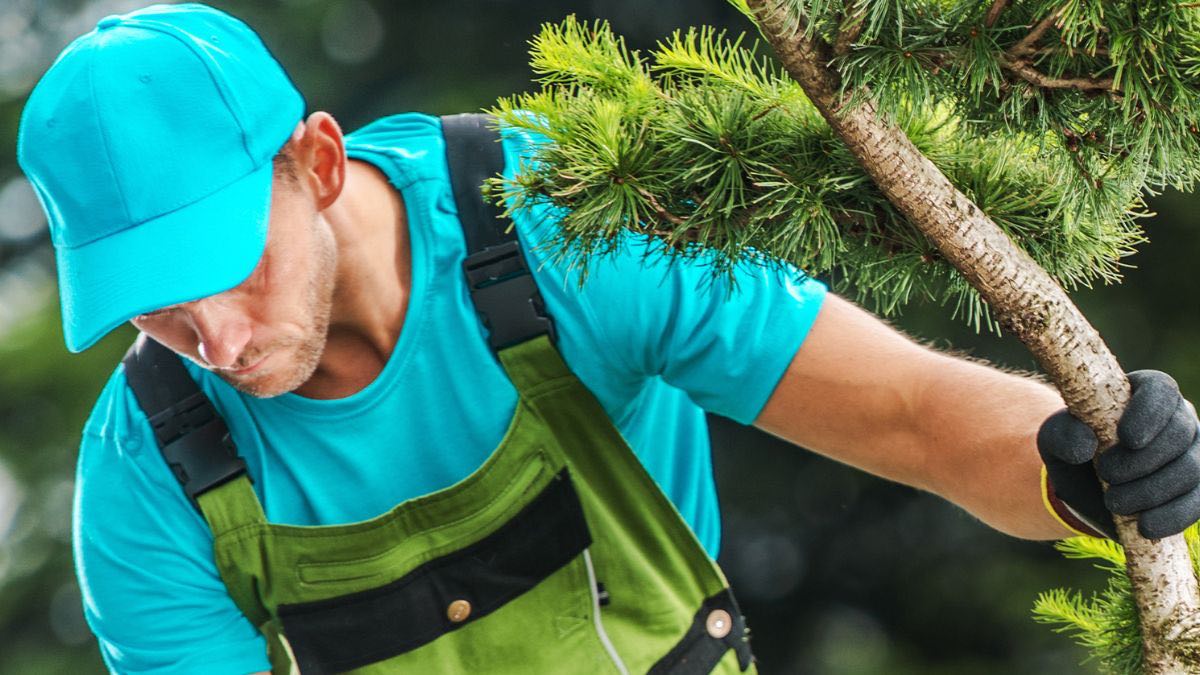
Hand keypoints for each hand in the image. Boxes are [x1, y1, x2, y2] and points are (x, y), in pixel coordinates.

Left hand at [1036, 370, 1199, 539]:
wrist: (1083, 485)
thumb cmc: (1073, 447)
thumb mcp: (1055, 437)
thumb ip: (1063, 434)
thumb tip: (1085, 445)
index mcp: (1145, 392)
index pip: (1160, 389)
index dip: (1149, 413)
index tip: (1127, 439)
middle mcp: (1179, 418)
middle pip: (1180, 433)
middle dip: (1143, 459)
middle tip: (1107, 474)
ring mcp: (1192, 455)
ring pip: (1190, 470)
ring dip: (1151, 489)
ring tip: (1113, 502)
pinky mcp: (1195, 491)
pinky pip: (1195, 503)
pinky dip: (1170, 516)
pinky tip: (1145, 526)